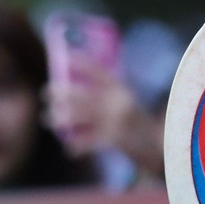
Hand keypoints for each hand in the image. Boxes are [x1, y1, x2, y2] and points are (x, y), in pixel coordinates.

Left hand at [44, 56, 163, 172]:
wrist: (159, 147)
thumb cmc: (135, 122)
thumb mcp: (125, 101)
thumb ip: (107, 92)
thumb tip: (72, 85)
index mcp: (121, 88)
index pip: (98, 69)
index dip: (81, 60)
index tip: (67, 55)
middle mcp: (118, 101)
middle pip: (81, 93)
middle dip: (59, 92)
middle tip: (46, 93)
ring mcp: (115, 120)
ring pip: (77, 116)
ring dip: (60, 118)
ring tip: (50, 119)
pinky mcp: (113, 140)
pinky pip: (85, 142)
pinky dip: (74, 146)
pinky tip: (68, 148)